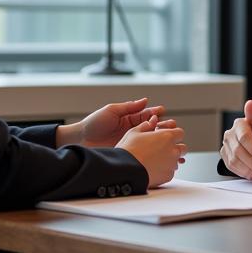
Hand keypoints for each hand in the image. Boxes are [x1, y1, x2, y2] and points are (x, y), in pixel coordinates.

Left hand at [57, 98, 174, 148]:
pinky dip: (153, 151)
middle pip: (152, 127)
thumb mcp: (111, 110)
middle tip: (170, 125)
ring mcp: (132, 141)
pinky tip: (160, 151)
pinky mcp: (129, 152)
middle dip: (162, 125)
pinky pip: (143, 151)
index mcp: (129, 119)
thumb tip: (145, 100)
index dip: (155, 113)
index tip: (162, 111)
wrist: (81, 140)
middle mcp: (132, 130)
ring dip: (160, 138)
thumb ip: (128, 107)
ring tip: (168, 137)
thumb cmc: (94, 123)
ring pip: (150, 139)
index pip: (146, 115)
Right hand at [118, 115, 186, 187]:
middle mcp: (173, 150)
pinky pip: (170, 171)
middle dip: (175, 147)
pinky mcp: (168, 176)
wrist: (125, 170)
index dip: (173, 134)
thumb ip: (146, 125)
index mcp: (167, 136)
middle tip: (162, 149)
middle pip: (182, 148)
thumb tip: (152, 121)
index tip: (166, 137)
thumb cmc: (129, 150)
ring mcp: (172, 164)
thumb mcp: (134, 132)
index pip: (180, 133)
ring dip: (170, 159)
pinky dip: (164, 170)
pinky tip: (153, 169)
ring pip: (177, 161)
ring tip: (155, 160)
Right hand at [220, 100, 251, 182]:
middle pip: (239, 152)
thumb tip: (250, 103)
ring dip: (251, 171)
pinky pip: (232, 168)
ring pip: (235, 162)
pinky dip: (245, 173)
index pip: (244, 137)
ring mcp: (226, 146)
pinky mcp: (225, 157)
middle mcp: (229, 135)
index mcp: (239, 124)